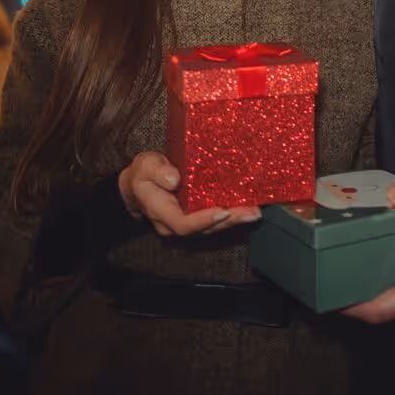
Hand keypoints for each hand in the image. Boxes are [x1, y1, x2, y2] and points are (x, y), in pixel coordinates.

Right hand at [117, 152, 259, 237]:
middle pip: (204, 229)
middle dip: (228, 221)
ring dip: (235, 220)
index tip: (222, 209)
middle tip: (250, 212)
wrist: (140, 183)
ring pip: (212, 226)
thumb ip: (157, 171)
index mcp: (161, 212)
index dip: (203, 220)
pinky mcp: (196, 215)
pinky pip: (215, 219)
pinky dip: (232, 214)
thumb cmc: (143, 173)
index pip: (183, 224)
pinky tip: (249, 208)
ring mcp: (187, 222)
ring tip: (254, 212)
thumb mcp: (145, 166)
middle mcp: (175, 223)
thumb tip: (175, 180)